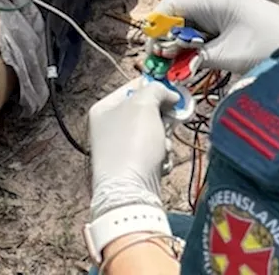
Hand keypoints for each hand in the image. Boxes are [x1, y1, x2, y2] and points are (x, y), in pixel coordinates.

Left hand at [89, 76, 178, 219]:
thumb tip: (170, 94)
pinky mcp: (134, 167)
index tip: (174, 93)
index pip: (133, 87)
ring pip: (155, 133)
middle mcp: (109, 128)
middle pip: (147, 111)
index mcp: (105, 108)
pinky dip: (162, 158)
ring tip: (161, 148)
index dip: (155, 88)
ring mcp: (121, 148)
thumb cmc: (131, 144)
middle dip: (163, 119)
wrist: (130, 190)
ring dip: (164, 140)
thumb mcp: (144, 105)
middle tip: (169, 123)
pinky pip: (155, 154)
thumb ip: (156, 90)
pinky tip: (159, 164)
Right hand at [152, 0, 278, 74]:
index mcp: (214, 0)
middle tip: (161, 66)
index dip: (157, 27)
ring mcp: (223, 16)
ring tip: (176, 70)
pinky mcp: (230, 29)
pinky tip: (192, 67)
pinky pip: (202, 38)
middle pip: (177, 19)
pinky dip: (194, 52)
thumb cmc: (273, 44)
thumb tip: (171, 67)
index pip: (171, 6)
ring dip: (180, 49)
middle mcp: (215, 4)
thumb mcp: (229, 55)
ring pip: (188, 30)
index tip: (152, 52)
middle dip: (166, 41)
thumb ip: (196, 59)